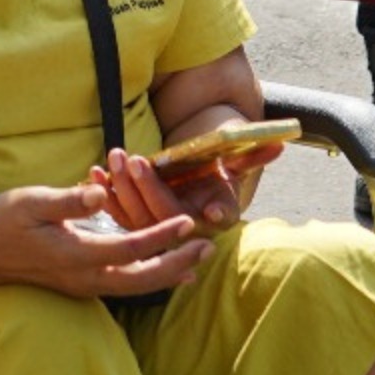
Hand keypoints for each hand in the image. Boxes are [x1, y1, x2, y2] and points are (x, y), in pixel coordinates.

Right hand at [0, 183, 211, 298]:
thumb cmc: (5, 221)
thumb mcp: (31, 201)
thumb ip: (67, 200)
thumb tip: (97, 192)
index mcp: (74, 255)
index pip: (128, 249)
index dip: (159, 237)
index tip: (186, 223)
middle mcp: (83, 277)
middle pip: (140, 279)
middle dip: (176, 265)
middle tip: (206, 248)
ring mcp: (83, 285)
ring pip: (135, 287)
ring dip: (167, 274)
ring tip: (196, 260)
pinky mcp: (82, 284)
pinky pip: (125, 285)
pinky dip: (150, 277)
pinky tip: (168, 271)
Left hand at [91, 140, 281, 237]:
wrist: (190, 184)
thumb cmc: (212, 168)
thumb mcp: (233, 159)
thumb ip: (252, 152)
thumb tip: (281, 141)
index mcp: (213, 216)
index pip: (211, 217)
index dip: (212, 211)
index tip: (205, 207)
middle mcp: (185, 231)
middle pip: (165, 218)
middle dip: (149, 189)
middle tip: (135, 159)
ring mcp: (157, 233)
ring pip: (137, 219)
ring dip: (123, 190)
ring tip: (115, 157)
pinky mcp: (132, 228)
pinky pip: (116, 217)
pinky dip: (104, 196)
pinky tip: (93, 173)